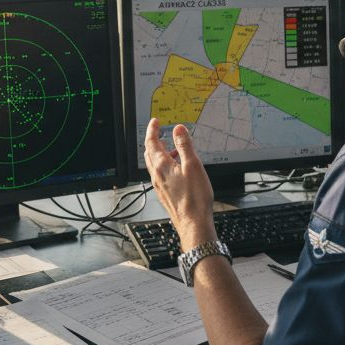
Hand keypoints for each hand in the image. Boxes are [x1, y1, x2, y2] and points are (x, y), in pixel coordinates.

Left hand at [143, 118, 214, 250]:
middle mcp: (157, 175)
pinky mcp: (165, 193)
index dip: (152, 129)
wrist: (193, 223)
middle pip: (149, 153)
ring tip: (174, 149)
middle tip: (160, 132)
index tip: (155, 121)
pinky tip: (178, 169)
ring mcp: (159, 185)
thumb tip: (178, 129)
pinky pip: (160, 174)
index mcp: (162, 166)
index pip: (151, 142)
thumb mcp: (193, 166)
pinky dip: (166, 165)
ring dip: (161, 153)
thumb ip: (185, 146)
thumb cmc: (194, 198)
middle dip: (153, 140)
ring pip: (154, 164)